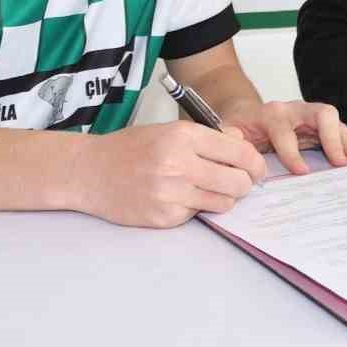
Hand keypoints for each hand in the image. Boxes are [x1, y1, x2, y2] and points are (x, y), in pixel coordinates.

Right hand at [78, 120, 263, 227]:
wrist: (89, 171)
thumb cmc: (132, 148)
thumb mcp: (171, 130)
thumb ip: (210, 137)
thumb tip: (244, 145)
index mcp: (184, 136)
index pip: (240, 153)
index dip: (255, 164)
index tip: (257, 169)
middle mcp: (179, 163)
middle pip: (238, 182)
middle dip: (244, 184)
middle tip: (238, 184)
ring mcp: (170, 193)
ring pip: (223, 203)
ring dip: (222, 199)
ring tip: (206, 190)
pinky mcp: (163, 216)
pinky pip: (198, 216)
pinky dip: (195, 209)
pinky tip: (178, 198)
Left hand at [221, 98, 346, 174]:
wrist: (247, 112)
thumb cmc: (240, 125)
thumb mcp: (229, 131)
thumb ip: (229, 139)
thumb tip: (230, 147)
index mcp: (272, 115)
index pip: (285, 130)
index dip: (292, 152)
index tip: (301, 172)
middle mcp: (296, 111)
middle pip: (322, 114)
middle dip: (332, 138)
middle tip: (341, 163)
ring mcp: (311, 116)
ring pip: (336, 122)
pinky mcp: (321, 125)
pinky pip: (341, 129)